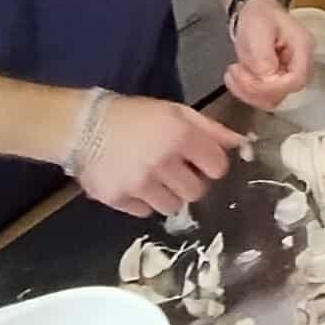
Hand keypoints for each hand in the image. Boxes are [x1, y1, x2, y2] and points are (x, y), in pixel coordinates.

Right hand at [75, 95, 241, 217]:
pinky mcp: (119, 200)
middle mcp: (163, 163)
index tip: (200, 161)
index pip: (218, 167)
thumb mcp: (175, 112)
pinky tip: (133, 183)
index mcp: (180, 136)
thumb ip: (210, 129)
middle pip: (197, 192)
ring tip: (153, 177)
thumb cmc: (134, 115)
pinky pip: (145, 212)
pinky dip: (143, 201)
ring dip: (167, 195)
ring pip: (173, 207)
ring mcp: (140, 184)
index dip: (212, 164)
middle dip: (191, 182)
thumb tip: (241, 143)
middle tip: (176, 171)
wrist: (83, 126)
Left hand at [222, 0, 314, 111]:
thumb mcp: (259, 30)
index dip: (272, 85)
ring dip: (247, 91)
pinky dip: (245, 92)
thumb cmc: (259, 15)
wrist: (254, 11)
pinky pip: (263, 96)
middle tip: (236, 71)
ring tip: (234, 72)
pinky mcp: (277, 80)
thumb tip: (265, 80)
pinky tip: (235, 78)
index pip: (296, 80)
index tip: (249, 75)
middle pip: (284, 92)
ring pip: (272, 99)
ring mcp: (289, 74)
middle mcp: (300, 65)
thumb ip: (263, 57)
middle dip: (255, 88)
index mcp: (302, 48)